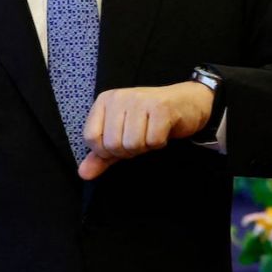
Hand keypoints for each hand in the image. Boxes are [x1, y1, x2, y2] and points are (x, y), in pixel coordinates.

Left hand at [77, 81, 214, 178]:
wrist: (188, 102)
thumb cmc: (150, 119)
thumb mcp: (122, 135)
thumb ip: (102, 156)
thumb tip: (83, 174)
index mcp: (105, 101)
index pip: (91, 138)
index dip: (107, 150)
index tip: (122, 141)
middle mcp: (119, 97)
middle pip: (113, 144)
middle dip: (129, 150)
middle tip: (142, 136)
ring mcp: (140, 100)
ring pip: (133, 144)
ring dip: (145, 147)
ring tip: (152, 133)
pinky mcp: (161, 107)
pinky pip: (153, 142)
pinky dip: (160, 143)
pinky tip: (164, 131)